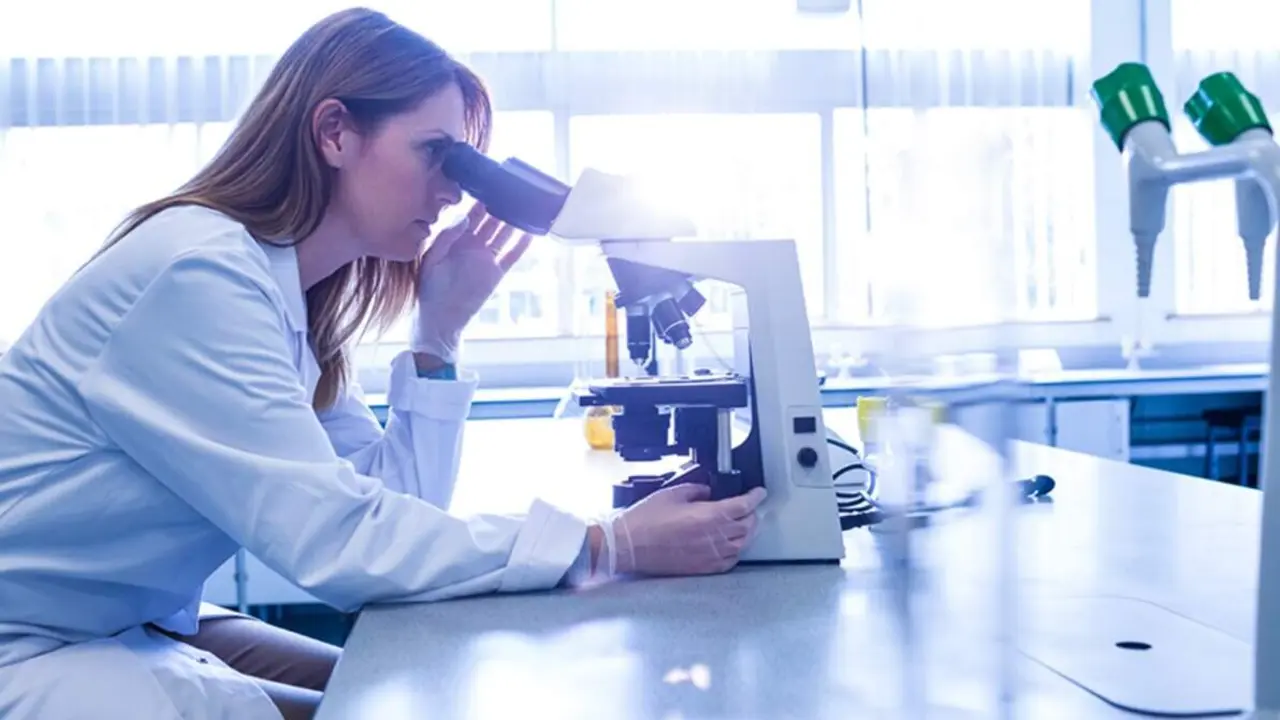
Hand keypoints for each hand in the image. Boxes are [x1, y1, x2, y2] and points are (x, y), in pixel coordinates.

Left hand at [411, 203, 532, 362]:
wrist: (440, 318)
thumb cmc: (431, 289)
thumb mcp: (432, 258)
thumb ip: (447, 236)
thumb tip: (465, 218)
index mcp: (456, 239)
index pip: (472, 215)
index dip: (481, 202)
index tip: (489, 186)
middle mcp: (474, 246)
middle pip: (491, 222)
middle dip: (500, 207)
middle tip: (511, 191)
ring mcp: (487, 258)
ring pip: (504, 235)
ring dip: (513, 222)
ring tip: (524, 206)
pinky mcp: (497, 273)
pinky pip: (512, 256)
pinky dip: (521, 245)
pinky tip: (530, 232)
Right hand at [592, 484, 766, 577]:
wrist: (629, 546)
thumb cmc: (645, 521)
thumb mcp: (672, 493)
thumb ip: (696, 490)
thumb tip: (707, 492)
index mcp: (709, 516)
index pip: (744, 506)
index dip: (755, 497)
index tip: (759, 492)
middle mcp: (714, 537)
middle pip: (748, 525)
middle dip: (753, 514)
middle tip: (750, 507)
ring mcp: (710, 555)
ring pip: (743, 544)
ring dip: (747, 533)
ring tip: (744, 524)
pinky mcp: (703, 568)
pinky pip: (730, 561)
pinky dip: (736, 551)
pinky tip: (732, 546)